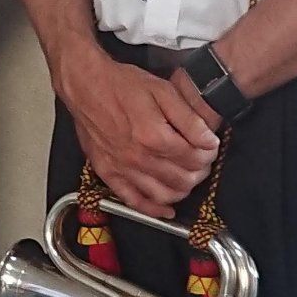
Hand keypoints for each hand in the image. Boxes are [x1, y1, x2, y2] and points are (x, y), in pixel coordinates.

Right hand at [61, 52, 220, 214]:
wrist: (86, 87)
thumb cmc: (122, 86)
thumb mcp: (162, 91)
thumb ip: (188, 118)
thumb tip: (208, 140)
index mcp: (154, 137)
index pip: (195, 158)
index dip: (209, 153)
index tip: (210, 145)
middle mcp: (139, 158)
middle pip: (183, 179)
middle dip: (200, 171)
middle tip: (201, 159)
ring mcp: (123, 169)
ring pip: (164, 195)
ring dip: (182, 190)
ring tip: (187, 175)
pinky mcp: (109, 174)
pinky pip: (135, 202)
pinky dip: (154, 210)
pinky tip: (166, 209)